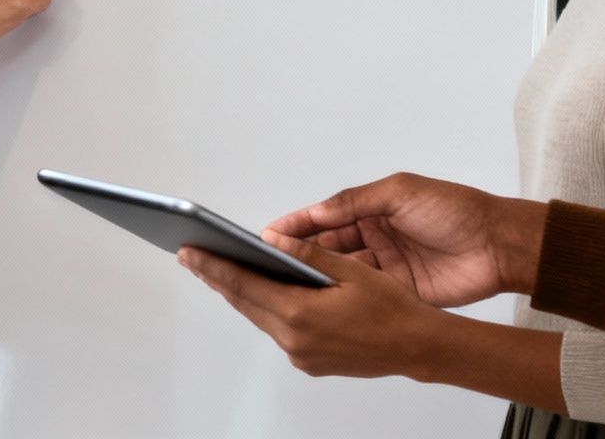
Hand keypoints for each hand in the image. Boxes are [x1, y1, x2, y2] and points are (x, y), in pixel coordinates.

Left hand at [179, 232, 440, 378]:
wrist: (416, 347)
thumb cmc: (391, 307)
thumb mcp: (351, 271)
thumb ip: (308, 255)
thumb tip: (271, 241)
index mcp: (300, 314)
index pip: (243, 285)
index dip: (212, 266)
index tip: (188, 253)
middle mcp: (294, 339)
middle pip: (246, 302)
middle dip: (219, 278)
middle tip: (194, 256)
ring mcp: (300, 355)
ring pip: (261, 317)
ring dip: (243, 294)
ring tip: (222, 270)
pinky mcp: (308, 362)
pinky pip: (278, 330)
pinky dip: (268, 309)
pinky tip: (264, 293)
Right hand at [266, 173, 544, 306]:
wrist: (497, 246)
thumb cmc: (454, 210)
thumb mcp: (402, 193)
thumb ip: (357, 200)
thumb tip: (316, 211)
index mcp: (373, 209)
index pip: (326, 218)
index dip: (298, 225)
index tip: (268, 234)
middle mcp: (374, 237)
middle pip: (326, 246)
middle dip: (297, 253)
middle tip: (264, 264)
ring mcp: (384, 266)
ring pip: (340, 272)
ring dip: (314, 277)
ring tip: (283, 284)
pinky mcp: (397, 292)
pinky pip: (363, 293)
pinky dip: (340, 297)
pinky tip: (317, 301)